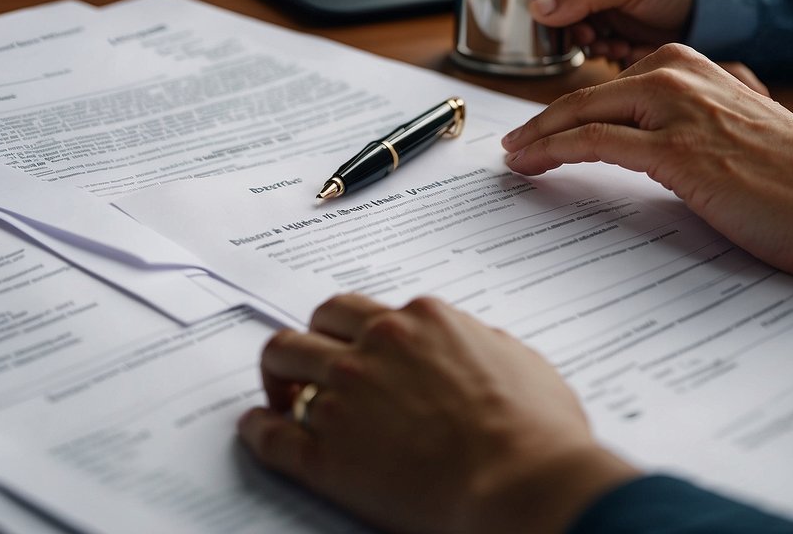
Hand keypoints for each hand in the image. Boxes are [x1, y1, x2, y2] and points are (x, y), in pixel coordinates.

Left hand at [238, 294, 638, 533]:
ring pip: (281, 361)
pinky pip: (270, 433)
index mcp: (421, 321)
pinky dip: (258, 429)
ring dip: (276, 376)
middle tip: (307, 368)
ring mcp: (344, 396)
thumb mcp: (520, 361)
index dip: (350, 331)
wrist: (521, 482)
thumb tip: (473, 344)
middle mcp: (375, 346)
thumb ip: (483, 343)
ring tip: (279, 396)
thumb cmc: (534, 430)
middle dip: (306, 343)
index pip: (361, 310)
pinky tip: (258, 430)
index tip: (348, 347)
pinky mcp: (325, 453)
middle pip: (312, 325)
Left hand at [501, 44, 792, 283]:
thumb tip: (654, 145)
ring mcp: (679, 110)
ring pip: (584, 113)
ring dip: (539, 136)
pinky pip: (596, 143)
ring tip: (514, 157)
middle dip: (544, 121)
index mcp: (698, 68)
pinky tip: (533, 164)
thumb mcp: (738, 134)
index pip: (616, 86)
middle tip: (514, 145)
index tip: (545, 129)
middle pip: (589, 95)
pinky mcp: (678, 150)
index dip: (572, 110)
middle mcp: (684, 77)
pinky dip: (555, 151)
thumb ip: (697, 125)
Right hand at [529, 0, 693, 67]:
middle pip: (558, 17)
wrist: (704, 10)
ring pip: (576, 38)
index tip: (563, 25)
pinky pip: (596, 52)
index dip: (550, 9)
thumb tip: (539, 6)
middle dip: (578, 32)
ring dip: (596, 47)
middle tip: (593, 38)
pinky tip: (628, 49)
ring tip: (618, 45)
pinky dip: (610, 55)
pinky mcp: (610, 35)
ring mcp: (598, 12)